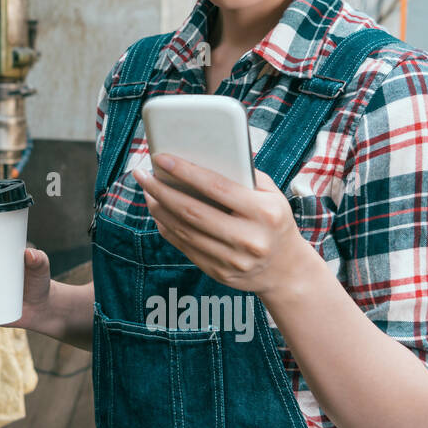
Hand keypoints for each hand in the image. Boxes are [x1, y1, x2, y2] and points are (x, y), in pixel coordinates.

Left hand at [132, 153, 312, 299]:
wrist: (286, 270)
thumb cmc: (274, 220)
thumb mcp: (271, 194)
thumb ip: (242, 175)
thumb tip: (198, 154)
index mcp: (264, 212)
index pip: (217, 187)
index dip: (185, 172)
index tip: (161, 157)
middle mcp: (249, 239)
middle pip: (192, 211)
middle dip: (161, 190)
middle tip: (142, 174)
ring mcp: (233, 260)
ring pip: (184, 230)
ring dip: (159, 209)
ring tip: (147, 190)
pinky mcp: (219, 273)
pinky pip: (185, 247)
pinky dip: (167, 227)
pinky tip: (158, 212)